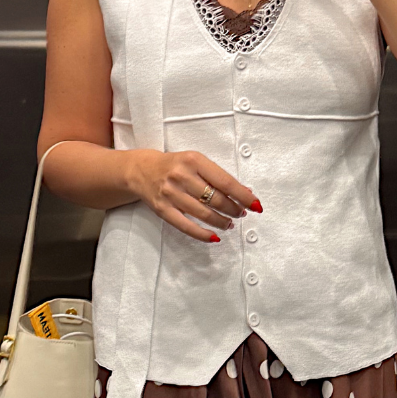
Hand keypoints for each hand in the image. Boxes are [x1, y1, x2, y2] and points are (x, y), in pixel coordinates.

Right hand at [129, 149, 260, 243]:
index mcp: (193, 161)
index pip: (225, 182)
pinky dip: (203, 234)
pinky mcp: (163, 209)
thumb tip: (243, 192)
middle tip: (241, 213)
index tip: (255, 204)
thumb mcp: (195, 162)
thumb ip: (217, 176)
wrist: (141, 170)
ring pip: (204, 214)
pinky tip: (215, 236)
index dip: (243, 196)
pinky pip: (187, 227)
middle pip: (216, 199)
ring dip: (222, 221)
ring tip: (229, 223)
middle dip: (234, 209)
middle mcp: (181, 176)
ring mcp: (171, 194)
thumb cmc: (173, 166)